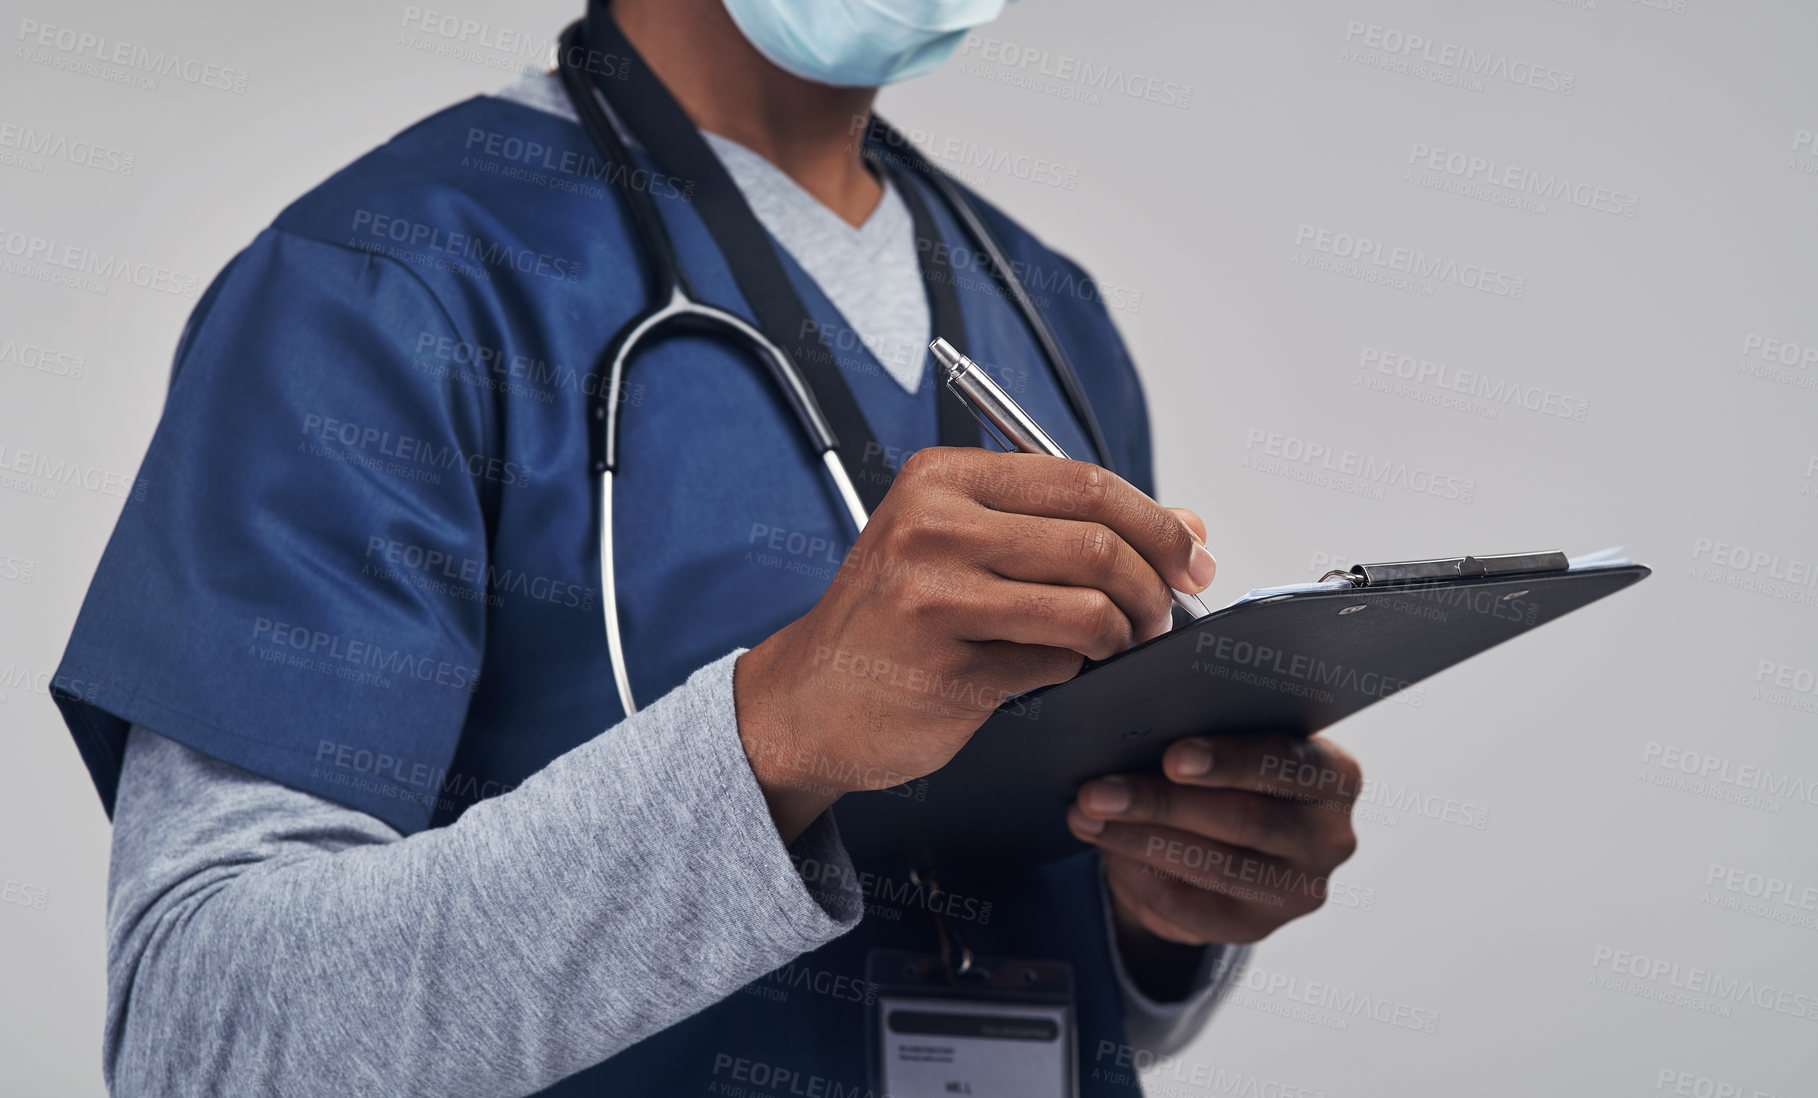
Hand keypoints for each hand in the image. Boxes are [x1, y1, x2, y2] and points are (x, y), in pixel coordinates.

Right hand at [734, 448, 1216, 838]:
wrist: (804, 701)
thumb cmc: (890, 620)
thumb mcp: (964, 545)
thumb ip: (1068, 524)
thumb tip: (1188, 524)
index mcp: (939, 478)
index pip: (1083, 480)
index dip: (1156, 522)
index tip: (1191, 556)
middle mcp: (932, 527)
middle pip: (1096, 542)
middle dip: (1153, 583)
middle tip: (1163, 612)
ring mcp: (935, 600)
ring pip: (1089, 608)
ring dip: (1126, 634)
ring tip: (1120, 645)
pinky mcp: (947, 672)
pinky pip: (1057, 666)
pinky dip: (1079, 671)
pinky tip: (1064, 671)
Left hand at [1067, 734, 1360, 965]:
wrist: (1225, 832)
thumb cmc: (1223, 765)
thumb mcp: (1227, 740)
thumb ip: (1202, 726)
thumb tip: (1130, 729)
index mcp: (1335, 773)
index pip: (1287, 762)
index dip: (1229, 761)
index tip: (1172, 758)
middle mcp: (1330, 836)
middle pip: (1245, 820)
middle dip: (1161, 804)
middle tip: (1096, 791)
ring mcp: (1299, 890)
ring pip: (1216, 867)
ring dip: (1140, 840)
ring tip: (1088, 817)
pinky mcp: (1259, 928)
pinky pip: (1195, 910)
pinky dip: (1143, 877)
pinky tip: (1107, 851)